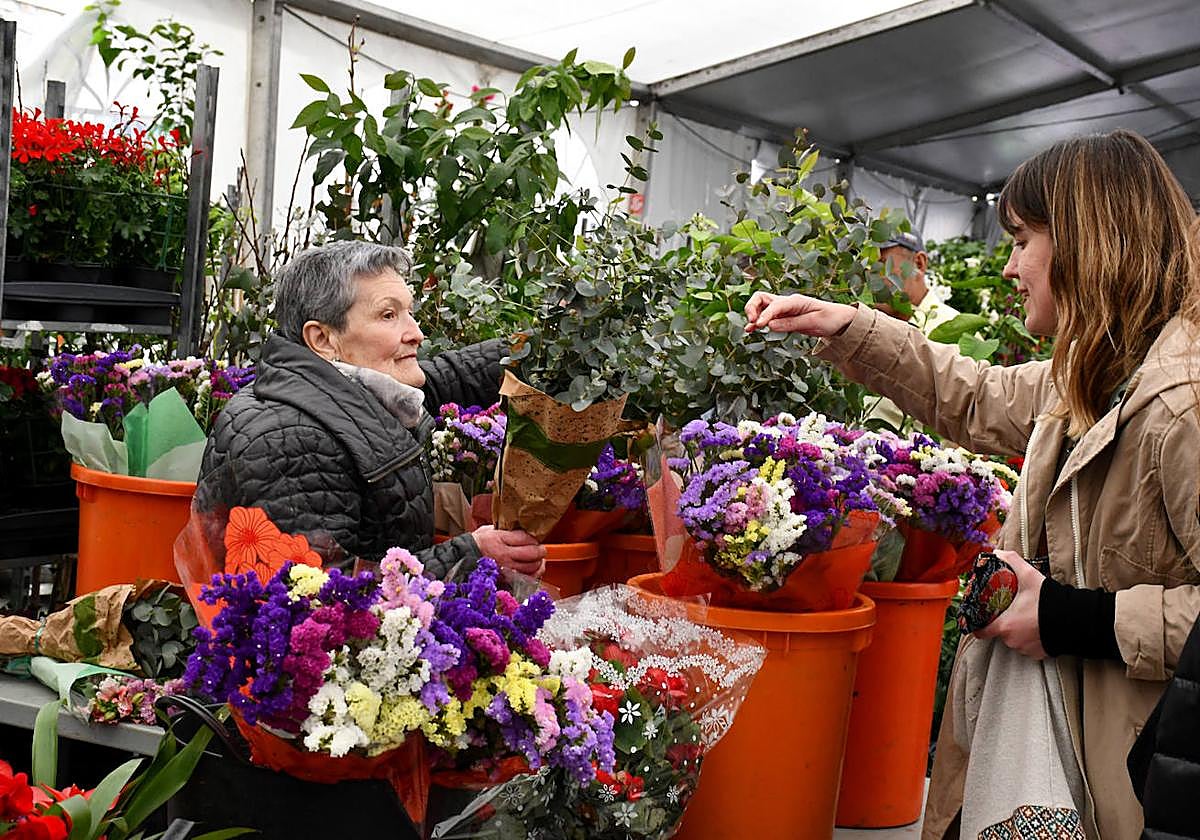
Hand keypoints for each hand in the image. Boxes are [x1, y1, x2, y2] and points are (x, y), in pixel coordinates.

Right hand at [471, 526, 545, 576]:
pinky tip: (534, 569)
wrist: (463, 559)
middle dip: (540, 550)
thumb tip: (520, 527)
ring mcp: (506, 569)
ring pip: (532, 567)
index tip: (534, 538)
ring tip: (538, 559)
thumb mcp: (489, 529)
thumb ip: (505, 529)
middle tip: (540, 549)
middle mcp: (504, 555)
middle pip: (532, 553)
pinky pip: (527, 579)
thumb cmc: (476, 543)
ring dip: (539, 563)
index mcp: (499, 539)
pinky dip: (534, 574)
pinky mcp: (507, 580)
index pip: (526, 538)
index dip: (534, 538)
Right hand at [743, 292, 857, 336]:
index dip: (765, 314)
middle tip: (753, 322)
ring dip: (752, 314)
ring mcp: (783, 309)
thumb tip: (770, 326)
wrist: (839, 320)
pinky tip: (751, 330)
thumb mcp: (813, 322)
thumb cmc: (830, 319)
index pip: (775, 305)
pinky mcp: (783, 317)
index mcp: (796, 301)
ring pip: (760, 305)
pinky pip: (766, 316)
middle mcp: (787, 302)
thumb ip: (791, 324)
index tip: (759, 325)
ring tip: (749, 328)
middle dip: (752, 308)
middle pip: (761, 297)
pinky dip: (757, 321)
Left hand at [974, 549, 1046, 658]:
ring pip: (1015, 640)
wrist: (1076, 619)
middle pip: (1000, 633)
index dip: (979, 625)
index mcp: (1005, 626)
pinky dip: (1030, 638)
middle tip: (1009, 610)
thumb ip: (1011, 561)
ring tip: (1025, 616)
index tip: (980, 618)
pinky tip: (1037, 626)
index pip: (981, 632)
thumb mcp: (1028, 576)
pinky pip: (1029, 646)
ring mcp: (1026, 649)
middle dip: (1003, 622)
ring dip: (1017, 630)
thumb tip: (997, 552)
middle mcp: (1012, 641)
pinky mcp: (1039, 654)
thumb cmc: (1049, 600)